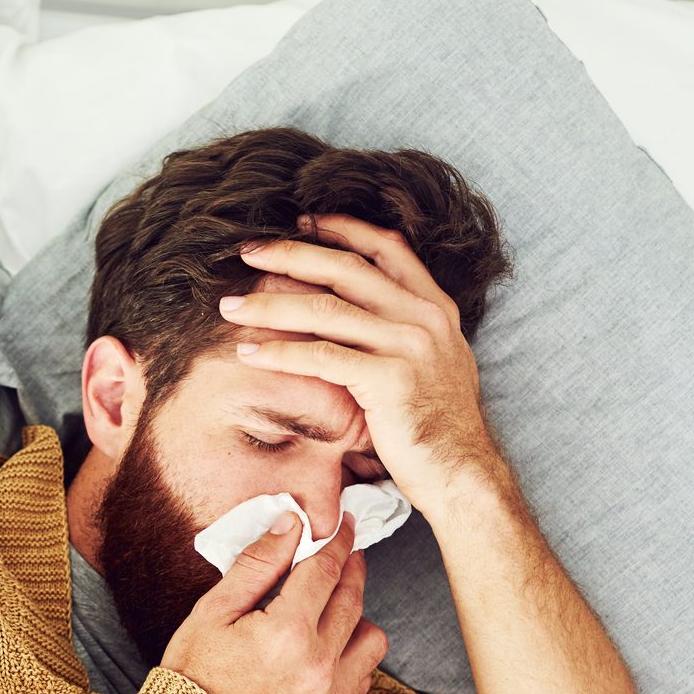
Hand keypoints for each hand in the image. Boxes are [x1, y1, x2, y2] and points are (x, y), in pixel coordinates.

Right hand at [158, 505, 387, 693]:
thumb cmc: (195, 676)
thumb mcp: (213, 613)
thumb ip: (256, 566)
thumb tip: (290, 525)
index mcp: (286, 631)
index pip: (325, 571)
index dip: (337, 543)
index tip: (343, 528)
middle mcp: (317, 663)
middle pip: (352, 599)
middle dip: (352, 569)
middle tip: (346, 553)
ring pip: (372, 639)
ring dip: (359, 615)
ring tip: (336, 608)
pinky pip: (364, 676)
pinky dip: (354, 655)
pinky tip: (330, 647)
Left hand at [224, 212, 508, 510]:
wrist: (462, 472)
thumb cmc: (437, 426)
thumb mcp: (433, 363)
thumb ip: (403, 331)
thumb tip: (358, 313)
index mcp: (435, 306)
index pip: (386, 247)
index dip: (342, 229)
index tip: (301, 222)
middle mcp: (424, 317)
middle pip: (346, 269)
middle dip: (291, 255)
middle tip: (249, 250)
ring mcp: (409, 346)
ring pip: (325, 311)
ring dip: (270, 305)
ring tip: (231, 306)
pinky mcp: (389, 380)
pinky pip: (322, 358)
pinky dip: (279, 353)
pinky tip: (249, 353)